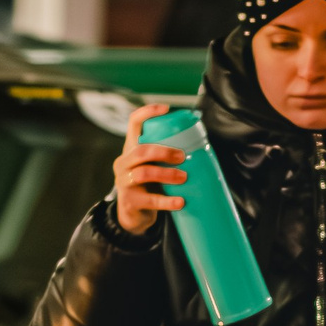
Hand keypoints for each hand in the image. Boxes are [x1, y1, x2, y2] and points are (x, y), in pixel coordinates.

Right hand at [112, 101, 190, 236]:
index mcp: (131, 149)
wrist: (134, 216)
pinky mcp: (129, 201)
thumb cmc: (150, 186)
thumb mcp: (154, 167)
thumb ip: (167, 156)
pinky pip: (149, 200)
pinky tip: (181, 202)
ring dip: (167, 174)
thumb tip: (201, 145)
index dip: (147, 113)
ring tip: (184, 177)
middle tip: (182, 156)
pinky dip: (167, 201)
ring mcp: (123, 182)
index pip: (133, 123)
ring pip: (143, 173)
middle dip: (164, 151)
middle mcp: (123, 162)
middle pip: (140, 151)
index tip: (166, 108)